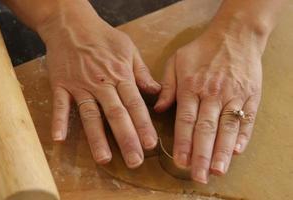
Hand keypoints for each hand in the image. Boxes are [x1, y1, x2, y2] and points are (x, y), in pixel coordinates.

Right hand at [38, 1, 160, 167]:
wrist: (71, 24)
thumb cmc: (103, 36)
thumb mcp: (129, 49)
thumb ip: (142, 73)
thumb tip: (156, 92)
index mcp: (120, 75)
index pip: (135, 104)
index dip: (143, 125)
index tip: (151, 144)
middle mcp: (102, 83)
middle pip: (116, 114)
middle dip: (126, 138)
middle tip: (134, 161)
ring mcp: (80, 85)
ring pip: (90, 114)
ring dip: (97, 137)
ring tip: (104, 159)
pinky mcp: (61, 85)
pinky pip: (60, 105)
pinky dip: (59, 121)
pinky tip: (59, 139)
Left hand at [155, 24, 265, 182]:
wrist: (235, 35)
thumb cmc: (202, 50)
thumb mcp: (176, 61)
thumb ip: (167, 86)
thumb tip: (157, 108)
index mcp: (192, 86)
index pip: (186, 119)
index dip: (183, 142)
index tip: (180, 161)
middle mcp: (213, 94)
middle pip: (206, 128)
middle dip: (202, 154)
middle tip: (199, 175)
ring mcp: (234, 95)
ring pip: (227, 127)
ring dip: (222, 151)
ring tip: (218, 170)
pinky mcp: (250, 96)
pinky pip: (247, 119)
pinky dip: (243, 135)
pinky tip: (237, 151)